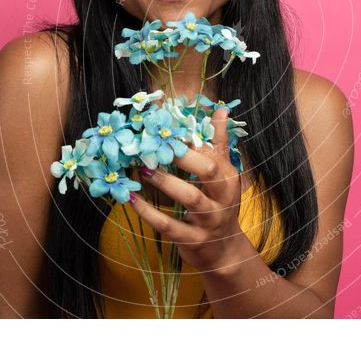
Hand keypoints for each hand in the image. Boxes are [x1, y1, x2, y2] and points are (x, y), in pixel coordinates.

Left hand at [128, 106, 247, 273]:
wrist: (224, 251)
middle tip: (156, 144)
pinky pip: (169, 225)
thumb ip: (218, 143)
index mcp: (228, 178)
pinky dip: (148, 212)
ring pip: (189, 198)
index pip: (213, 154)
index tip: (168, 130)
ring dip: (165, 182)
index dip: (191, 140)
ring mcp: (210, 221)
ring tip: (142, 168)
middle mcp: (223, 198)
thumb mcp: (224, 175)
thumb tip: (220, 109)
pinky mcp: (193, 240)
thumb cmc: (219, 205)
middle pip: (207, 172)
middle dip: (183, 157)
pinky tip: (131, 199)